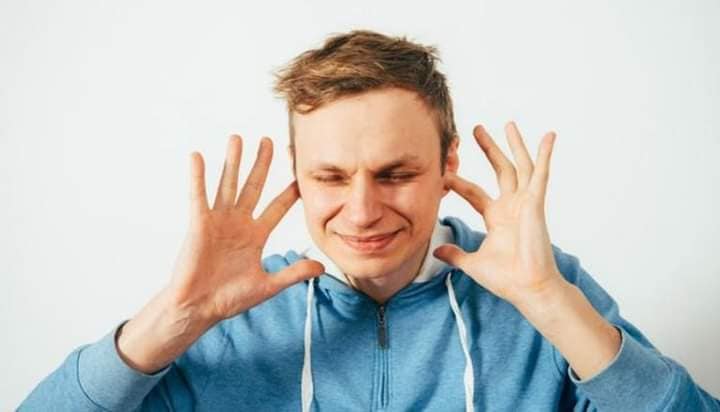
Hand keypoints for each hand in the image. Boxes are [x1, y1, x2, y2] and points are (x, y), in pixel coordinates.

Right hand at [167, 135, 324, 323]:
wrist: (198, 308)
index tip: (301, 175)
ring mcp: (218, 221)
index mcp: (256, 236)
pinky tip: (198, 157)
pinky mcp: (199, 224)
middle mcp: (238, 223)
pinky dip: (198, 177)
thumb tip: (322, 267)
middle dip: (262, 164)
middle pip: (253, 187)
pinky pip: (199, 196)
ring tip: (237, 138)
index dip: (290, 192)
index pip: (277, 208)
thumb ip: (293, 273)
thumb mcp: (267, 285)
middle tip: (270, 141)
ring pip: (228, 185)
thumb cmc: (228, 298)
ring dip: (232, 162)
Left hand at [434, 122, 563, 305]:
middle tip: (476, 129)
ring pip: (519, 166)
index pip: (473, 192)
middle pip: (498, 170)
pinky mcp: (536, 203)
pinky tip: (549, 136)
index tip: (443, 172)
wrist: (527, 288)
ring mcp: (525, 203)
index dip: (458, 182)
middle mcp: (511, 206)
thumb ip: (455, 254)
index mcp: (496, 217)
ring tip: (508, 124)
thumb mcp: (472, 262)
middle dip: (488, 149)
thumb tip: (436, 251)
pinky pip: (541, 174)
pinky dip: (545, 155)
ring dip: (513, 145)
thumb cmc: (506, 278)